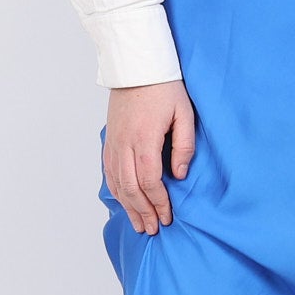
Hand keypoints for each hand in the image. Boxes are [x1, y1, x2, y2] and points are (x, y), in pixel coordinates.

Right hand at [104, 79, 195, 234]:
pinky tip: (124, 202)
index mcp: (144, 139)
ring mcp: (114, 143)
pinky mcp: (110, 140)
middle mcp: (124, 144)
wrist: (136, 66)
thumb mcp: (184, 113)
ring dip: (128, 206)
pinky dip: (116, 191)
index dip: (158, 202)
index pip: (150, 180)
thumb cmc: (164, 87)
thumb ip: (184, 146)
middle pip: (130, 187)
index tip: (167, 216)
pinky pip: (109, 172)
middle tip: (154, 228)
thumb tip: (179, 175)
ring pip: (117, 183)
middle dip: (143, 211)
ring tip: (139, 224)